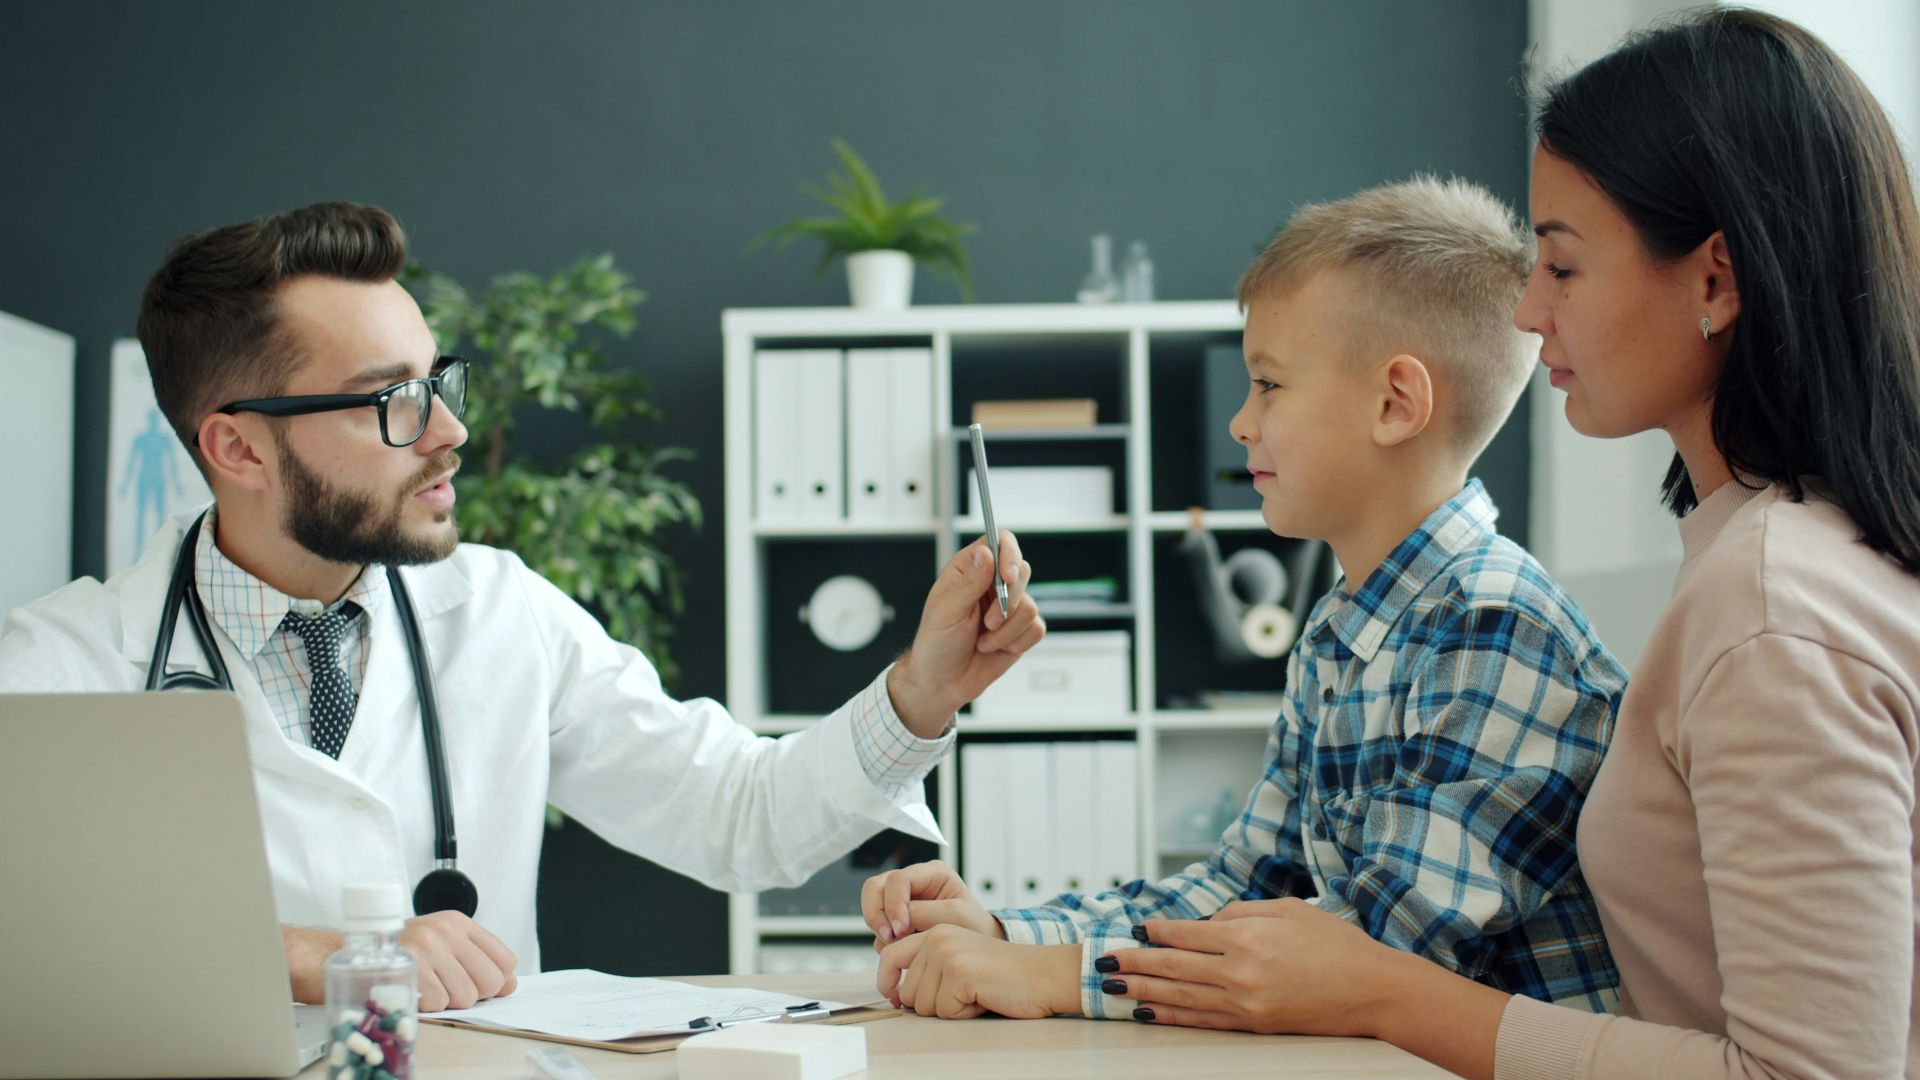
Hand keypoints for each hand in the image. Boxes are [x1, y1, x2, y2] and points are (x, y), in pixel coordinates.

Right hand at [398, 910, 519, 1010]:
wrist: (352, 956)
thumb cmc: (403, 953)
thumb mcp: (444, 947)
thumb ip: (479, 962)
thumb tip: (510, 984)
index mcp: (458, 923)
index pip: (505, 960)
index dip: (495, 979)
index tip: (477, 981)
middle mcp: (445, 931)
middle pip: (490, 981)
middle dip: (473, 993)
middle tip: (448, 987)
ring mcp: (427, 948)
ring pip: (466, 996)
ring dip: (447, 1000)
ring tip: (428, 986)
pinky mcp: (411, 968)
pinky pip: (439, 1003)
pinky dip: (427, 1004)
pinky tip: (414, 990)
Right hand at [861, 859, 1003, 947]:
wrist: (976, 948)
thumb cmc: (973, 927)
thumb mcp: (956, 916)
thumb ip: (925, 913)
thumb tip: (897, 919)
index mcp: (932, 873)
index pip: (898, 879)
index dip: (894, 904)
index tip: (901, 930)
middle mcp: (913, 882)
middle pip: (875, 887)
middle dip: (877, 913)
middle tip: (888, 937)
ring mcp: (901, 900)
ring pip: (871, 904)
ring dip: (879, 927)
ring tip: (896, 945)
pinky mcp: (895, 919)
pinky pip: (877, 926)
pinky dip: (883, 939)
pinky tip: (901, 949)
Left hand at [876, 925, 1079, 1018]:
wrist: (1042, 975)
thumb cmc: (1003, 975)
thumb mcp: (959, 959)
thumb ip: (928, 966)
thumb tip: (896, 992)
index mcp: (935, 931)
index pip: (888, 956)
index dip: (887, 982)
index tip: (895, 997)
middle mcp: (937, 937)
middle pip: (906, 991)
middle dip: (932, 1003)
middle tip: (963, 993)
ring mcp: (947, 953)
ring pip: (923, 1005)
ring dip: (949, 1009)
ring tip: (975, 993)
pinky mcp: (959, 972)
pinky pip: (944, 1012)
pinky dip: (964, 1014)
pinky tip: (982, 998)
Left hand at [887, 530, 1044, 736]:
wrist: (944, 682)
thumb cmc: (936, 644)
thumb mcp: (946, 611)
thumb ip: (970, 582)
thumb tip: (986, 553)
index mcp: (969, 570)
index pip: (999, 542)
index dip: (1009, 554)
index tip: (1008, 576)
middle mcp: (991, 584)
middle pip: (1021, 572)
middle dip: (1007, 603)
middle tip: (987, 622)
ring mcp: (1008, 606)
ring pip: (1030, 606)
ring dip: (1006, 631)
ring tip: (984, 641)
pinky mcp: (1020, 629)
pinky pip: (1036, 628)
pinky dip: (1016, 643)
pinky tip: (995, 648)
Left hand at [1102, 900, 1399, 1035]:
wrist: (1372, 990)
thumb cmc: (1335, 943)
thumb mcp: (1288, 909)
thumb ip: (1242, 911)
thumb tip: (1208, 920)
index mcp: (1247, 935)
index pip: (1187, 933)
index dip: (1156, 931)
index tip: (1134, 929)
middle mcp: (1240, 970)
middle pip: (1174, 966)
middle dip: (1134, 963)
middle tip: (1102, 962)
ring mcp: (1246, 1002)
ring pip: (1182, 996)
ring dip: (1144, 991)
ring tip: (1113, 988)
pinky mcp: (1254, 1025)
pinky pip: (1204, 1021)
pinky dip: (1173, 1016)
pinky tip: (1150, 1012)